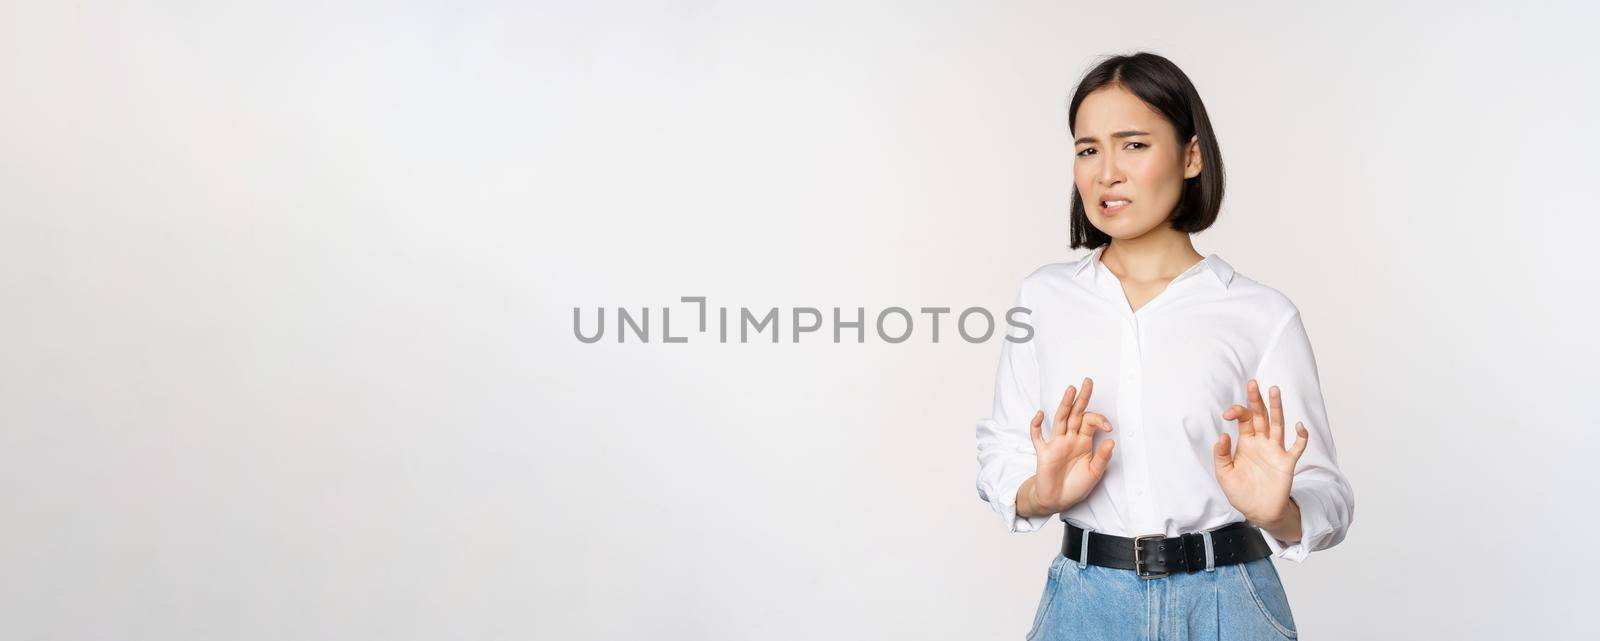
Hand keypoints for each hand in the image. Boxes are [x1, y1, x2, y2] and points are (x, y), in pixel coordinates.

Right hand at [1029, 377, 1114, 513]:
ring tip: (1070, 390)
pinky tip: (1039, 415)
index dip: (1099, 420)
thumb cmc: (1076, 486)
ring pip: (1060, 420)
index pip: (1090, 422)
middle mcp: (1070, 439)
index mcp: (1084, 442)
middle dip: (1082, 398)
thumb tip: (1112, 441)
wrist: (1058, 500)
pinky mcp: (1044, 452)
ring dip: (1065, 405)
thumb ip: (1102, 458)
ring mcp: (1056, 444)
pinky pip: (1038, 437)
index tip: (1109, 427)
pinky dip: (1036, 426)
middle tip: (1088, 381)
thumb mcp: (1094, 473)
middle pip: (1076, 414)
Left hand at [1215, 379, 1307, 525]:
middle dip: (1256, 400)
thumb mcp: (1224, 474)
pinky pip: (1297, 447)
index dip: (1236, 412)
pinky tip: (1299, 426)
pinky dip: (1300, 436)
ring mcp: (1276, 451)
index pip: (1243, 419)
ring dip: (1277, 408)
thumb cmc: (1241, 492)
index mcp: (1246, 443)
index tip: (1227, 413)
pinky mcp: (1287, 462)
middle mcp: (1262, 443)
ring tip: (1274, 390)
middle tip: (1253, 383)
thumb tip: (1222, 434)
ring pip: (1278, 424)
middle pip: (1260, 416)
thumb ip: (1221, 455)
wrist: (1258, 512)